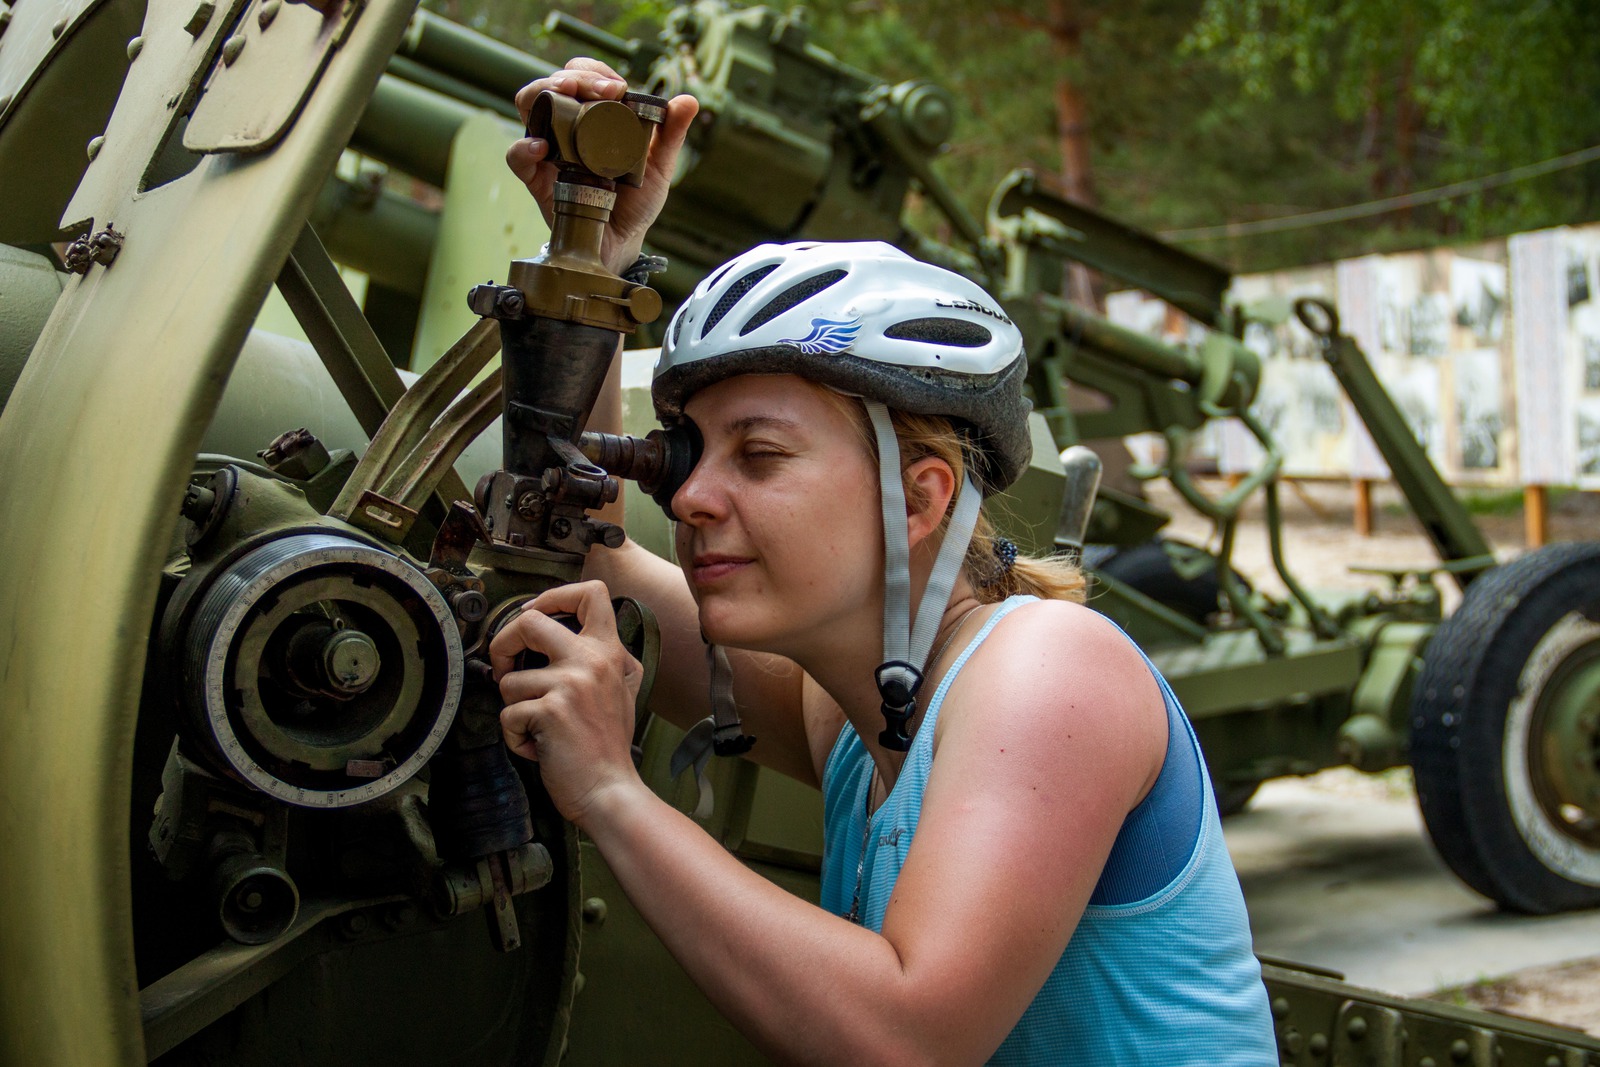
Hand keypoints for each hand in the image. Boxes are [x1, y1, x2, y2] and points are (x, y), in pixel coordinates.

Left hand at [491, 580, 645, 824]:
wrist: (610, 790)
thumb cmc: (608, 746)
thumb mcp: (622, 689)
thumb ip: (604, 658)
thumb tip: (569, 632)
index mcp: (610, 652)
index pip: (591, 593)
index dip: (553, 596)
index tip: (536, 613)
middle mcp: (592, 660)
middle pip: (530, 620)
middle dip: (503, 643)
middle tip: (505, 667)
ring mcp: (571, 684)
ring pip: (509, 680)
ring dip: (514, 709)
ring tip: (538, 729)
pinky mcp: (550, 710)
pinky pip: (508, 715)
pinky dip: (515, 737)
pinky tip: (539, 747)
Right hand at [505, 58, 699, 274]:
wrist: (622, 242)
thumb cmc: (636, 201)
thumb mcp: (659, 166)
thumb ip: (671, 134)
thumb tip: (689, 101)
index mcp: (595, 115)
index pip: (585, 75)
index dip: (596, 73)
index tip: (618, 88)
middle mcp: (568, 126)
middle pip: (554, 83)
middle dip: (574, 77)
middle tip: (601, 91)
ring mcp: (549, 150)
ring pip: (529, 105)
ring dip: (543, 93)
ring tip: (565, 96)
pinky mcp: (537, 179)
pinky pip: (517, 157)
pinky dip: (524, 147)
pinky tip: (541, 146)